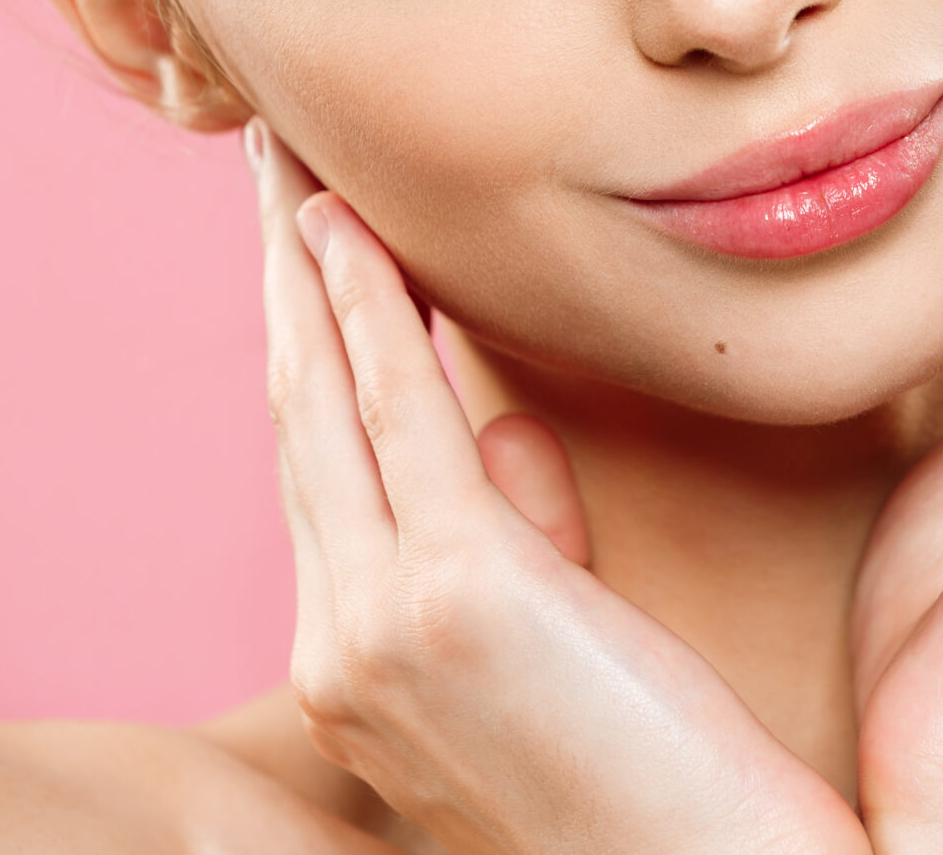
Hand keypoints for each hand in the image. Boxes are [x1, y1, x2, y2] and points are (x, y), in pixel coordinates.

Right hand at [250, 127, 867, 854]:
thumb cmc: (670, 783)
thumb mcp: (573, 648)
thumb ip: (530, 539)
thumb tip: (511, 428)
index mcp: (363, 664)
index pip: (326, 469)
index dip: (313, 343)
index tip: (312, 240)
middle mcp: (341, 648)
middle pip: (300, 419)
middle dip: (283, 281)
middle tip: (272, 161)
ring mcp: (376, 629)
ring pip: (325, 401)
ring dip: (306, 266)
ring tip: (292, 159)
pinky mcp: (451, 601)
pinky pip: (396, 414)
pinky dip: (372, 309)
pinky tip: (354, 227)